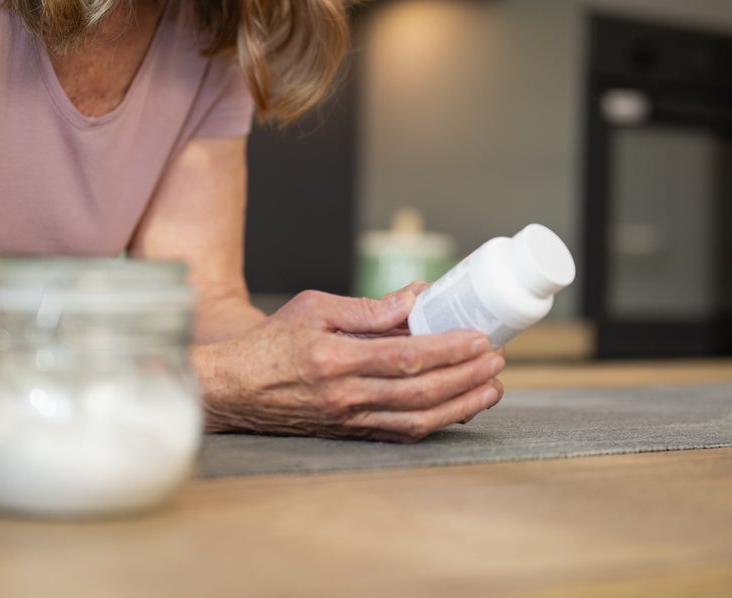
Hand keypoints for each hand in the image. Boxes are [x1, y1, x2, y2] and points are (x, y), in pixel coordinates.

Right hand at [189, 284, 504, 442]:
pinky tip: (459, 407)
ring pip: (418, 420)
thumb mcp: (313, 308)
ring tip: (492, 387)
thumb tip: (416, 298)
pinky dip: (436, 422)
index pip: (406, 357)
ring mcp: (349, 420)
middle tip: (497, 360)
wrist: (234, 390)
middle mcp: (345, 396)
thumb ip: (367, 308)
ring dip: (461, 404)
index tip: (478, 339)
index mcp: (335, 359)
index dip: (448, 350)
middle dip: (466, 377)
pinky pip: (402, 433)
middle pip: (421, 392)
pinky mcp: (350, 433)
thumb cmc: (270, 344)